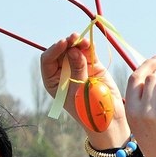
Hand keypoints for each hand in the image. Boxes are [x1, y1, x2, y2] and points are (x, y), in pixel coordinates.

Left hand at [40, 33, 131, 149]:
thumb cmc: (88, 110)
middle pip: (61, 52)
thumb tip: (73, 49)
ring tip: (84, 41)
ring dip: (79, 43)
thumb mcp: (79, 90)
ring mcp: (78, 68)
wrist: (107, 119)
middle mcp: (63, 72)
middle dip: (67, 43)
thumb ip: (77, 69)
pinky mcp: (93, 67)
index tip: (63, 43)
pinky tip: (90, 43)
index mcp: (53, 81)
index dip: (54, 50)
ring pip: (75, 50)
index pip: (48, 60)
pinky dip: (89, 47)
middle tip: (75, 37)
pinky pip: (88, 53)